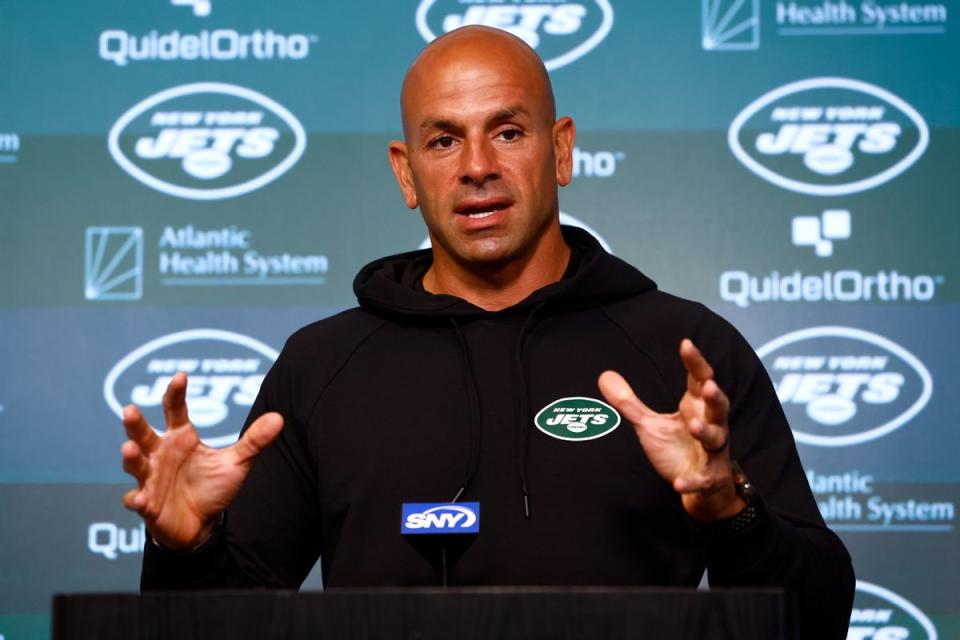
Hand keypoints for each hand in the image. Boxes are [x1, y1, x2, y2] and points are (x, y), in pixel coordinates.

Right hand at [120, 372, 283, 548]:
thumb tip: (279, 418)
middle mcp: (160, 454)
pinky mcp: (147, 504)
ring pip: (135, 464)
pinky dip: (136, 499)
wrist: (202, 524)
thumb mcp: (236, 463)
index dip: (176, 393)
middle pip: (143, 434)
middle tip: (129, 409)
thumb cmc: (212, 487)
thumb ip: (254, 441)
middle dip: (135, 423)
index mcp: (180, 438)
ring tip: (129, 448)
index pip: (175, 410)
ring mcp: (150, 478)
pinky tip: (140, 499)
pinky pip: (137, 500)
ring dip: (130, 457)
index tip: (180, 376)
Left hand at [598, 339, 744, 521]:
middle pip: (718, 407)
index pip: (700, 379)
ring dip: (706, 431)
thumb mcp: (649, 424)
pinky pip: (702, 479)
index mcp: (695, 407)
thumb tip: (604, 375)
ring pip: (716, 439)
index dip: (695, 362)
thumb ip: (629, 402)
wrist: (701, 487)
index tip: (686, 343)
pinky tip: (678, 483)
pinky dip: (691, 481)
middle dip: (715, 397)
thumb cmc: (678, 448)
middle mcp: (710, 426)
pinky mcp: (707, 478)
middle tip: (708, 386)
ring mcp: (711, 453)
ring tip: (693, 425)